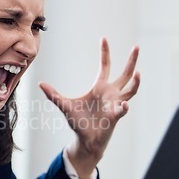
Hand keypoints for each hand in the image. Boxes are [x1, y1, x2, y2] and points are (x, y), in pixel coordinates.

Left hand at [39, 37, 139, 178]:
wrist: (85, 140)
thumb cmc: (78, 122)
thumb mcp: (64, 105)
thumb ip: (53, 94)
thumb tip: (40, 83)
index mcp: (99, 87)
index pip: (105, 66)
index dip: (105, 52)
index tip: (104, 38)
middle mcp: (111, 93)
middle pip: (125, 74)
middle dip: (131, 61)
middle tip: (137, 46)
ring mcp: (115, 104)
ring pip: (131, 90)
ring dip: (136, 82)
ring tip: (138, 73)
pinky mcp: (115, 116)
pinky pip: (122, 110)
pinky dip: (122, 107)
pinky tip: (122, 106)